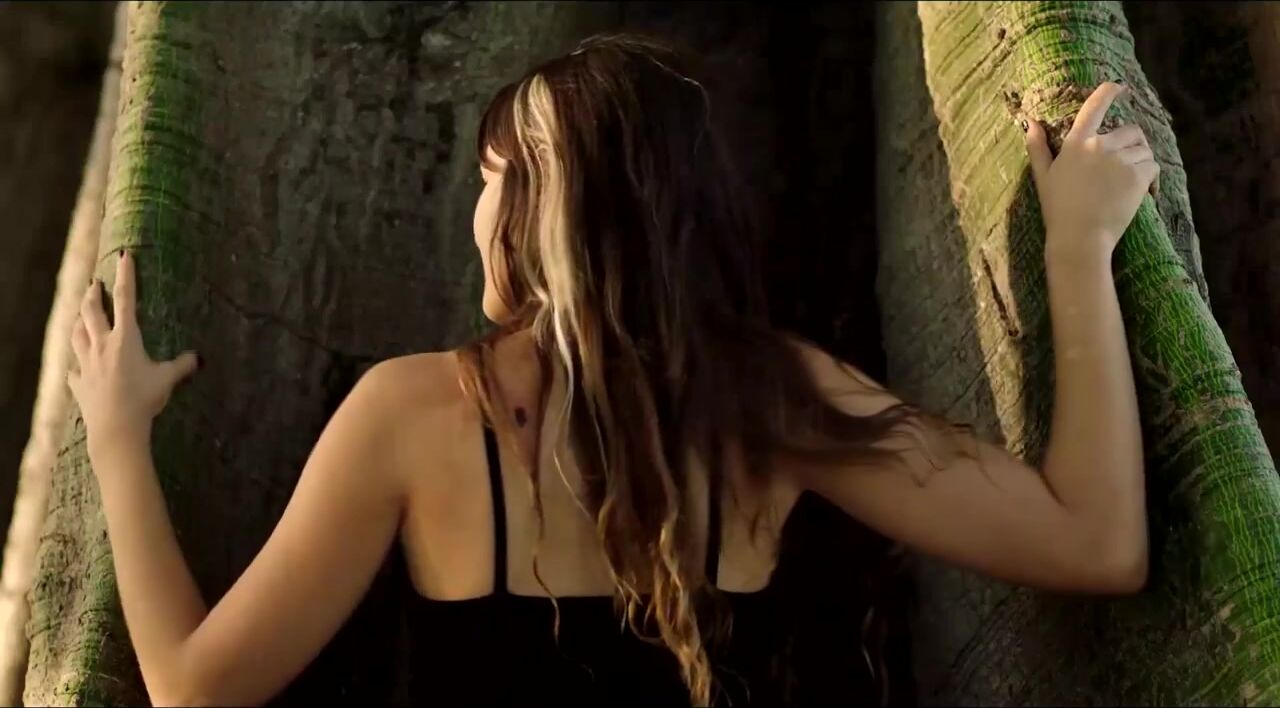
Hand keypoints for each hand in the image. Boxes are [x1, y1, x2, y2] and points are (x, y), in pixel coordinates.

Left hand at [68, 250, 198, 460]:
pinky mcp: (78, 382)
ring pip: (76, 333)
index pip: (127, 300)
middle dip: (94, 295)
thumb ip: (182, 366)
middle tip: (95, 284)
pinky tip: (76, 364)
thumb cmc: (143, 399)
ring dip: (78, 320)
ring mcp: (86, 362)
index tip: (124, 257)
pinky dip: (75, 362)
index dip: (126, 276)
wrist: (116, 427)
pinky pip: (73, 367)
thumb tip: (199, 358)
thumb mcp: (167, 380)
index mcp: (126, 338)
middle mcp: (102, 344)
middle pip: (92, 312)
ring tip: (80, 314)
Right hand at [1025, 81, 1159, 263]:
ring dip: (1141, 161)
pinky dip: (1152, 177)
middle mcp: (1101, 145)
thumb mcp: (1043, 177)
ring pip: (1144, 149)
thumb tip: (1031, 123)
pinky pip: (1153, 166)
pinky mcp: (1139, 174)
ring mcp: (1121, 159)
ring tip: (1129, 182)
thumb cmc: (1058, 210)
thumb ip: (1038, 148)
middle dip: (1131, 144)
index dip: (1109, 92)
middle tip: (1124, 165)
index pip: (1094, 107)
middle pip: (1130, 130)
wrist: (1080, 237)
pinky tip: (1143, 192)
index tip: (1119, 87)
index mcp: (1076, 142)